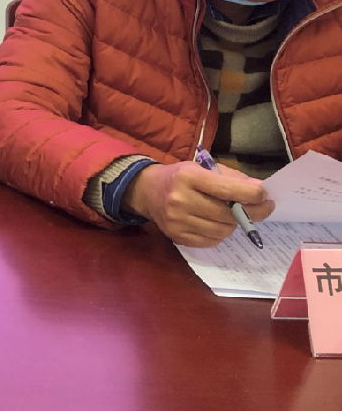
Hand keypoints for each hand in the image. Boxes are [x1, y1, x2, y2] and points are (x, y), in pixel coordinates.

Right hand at [122, 161, 274, 246]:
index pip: (227, 190)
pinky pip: (211, 242)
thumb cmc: (180, 177)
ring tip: (229, 215)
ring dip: (233, 224)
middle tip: (261, 209)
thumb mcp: (202, 169)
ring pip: (222, 231)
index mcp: (188, 177)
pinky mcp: (177, 236)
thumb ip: (231, 179)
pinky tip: (214, 223)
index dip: (251, 195)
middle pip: (227, 215)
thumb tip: (259, 191)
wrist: (147, 191)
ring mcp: (177, 220)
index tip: (264, 195)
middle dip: (250, 213)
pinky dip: (219, 234)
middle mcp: (180, 199)